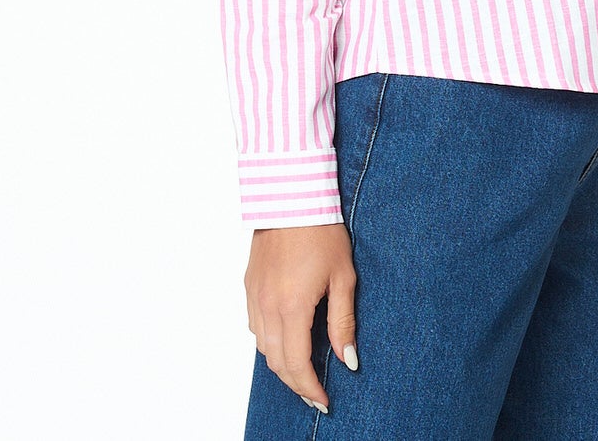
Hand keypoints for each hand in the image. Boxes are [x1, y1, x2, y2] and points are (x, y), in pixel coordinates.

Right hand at [246, 223, 357, 412]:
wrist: (292, 195)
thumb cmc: (322, 232)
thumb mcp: (342, 277)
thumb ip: (342, 322)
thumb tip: (348, 360)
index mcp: (292, 307)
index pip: (297, 364)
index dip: (310, 388)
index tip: (324, 401)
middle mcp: (267, 306)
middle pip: (276, 362)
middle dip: (296, 383)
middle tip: (315, 393)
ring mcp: (254, 296)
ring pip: (262, 347)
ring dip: (281, 364)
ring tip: (303, 370)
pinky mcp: (249, 285)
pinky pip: (255, 326)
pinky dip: (269, 342)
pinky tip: (285, 339)